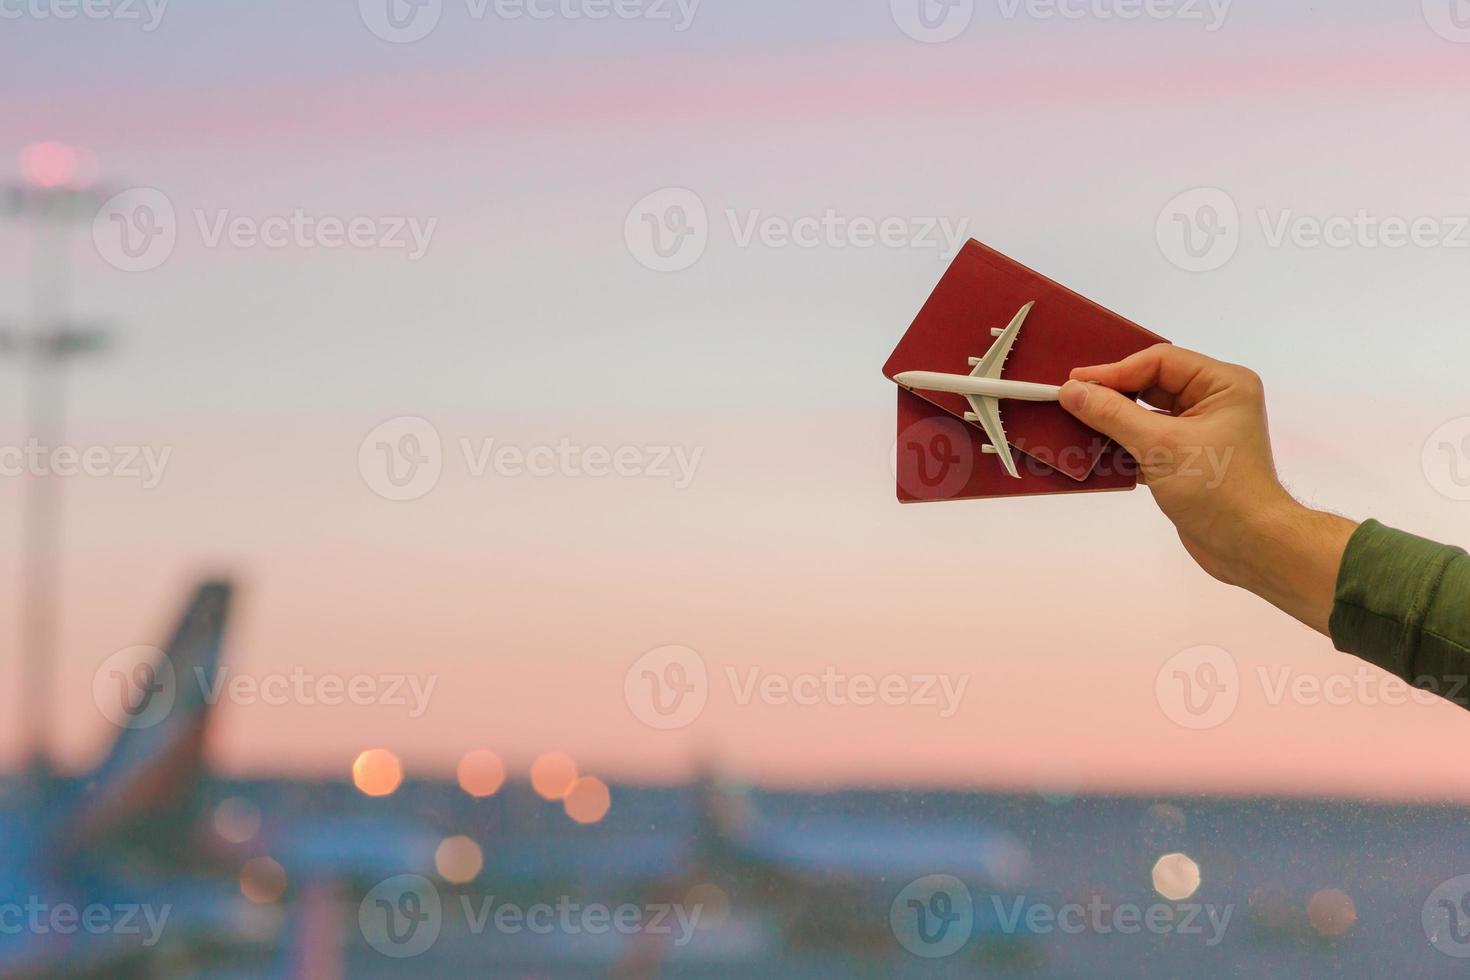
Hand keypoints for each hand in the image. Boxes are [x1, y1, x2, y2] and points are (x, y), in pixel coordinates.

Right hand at [1058, 344, 1356, 633]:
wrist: (1249, 547)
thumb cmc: (1217, 488)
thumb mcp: (1160, 446)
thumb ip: (1113, 414)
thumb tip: (1070, 391)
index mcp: (1222, 384)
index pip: (1160, 361)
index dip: (1115, 370)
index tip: (1073, 383)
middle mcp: (1214, 401)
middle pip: (1151, 386)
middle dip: (1111, 397)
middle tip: (1070, 401)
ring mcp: (1200, 432)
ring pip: (1145, 415)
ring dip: (1111, 424)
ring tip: (1074, 426)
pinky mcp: (1186, 460)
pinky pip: (1146, 442)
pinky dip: (1121, 448)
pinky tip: (1092, 454)